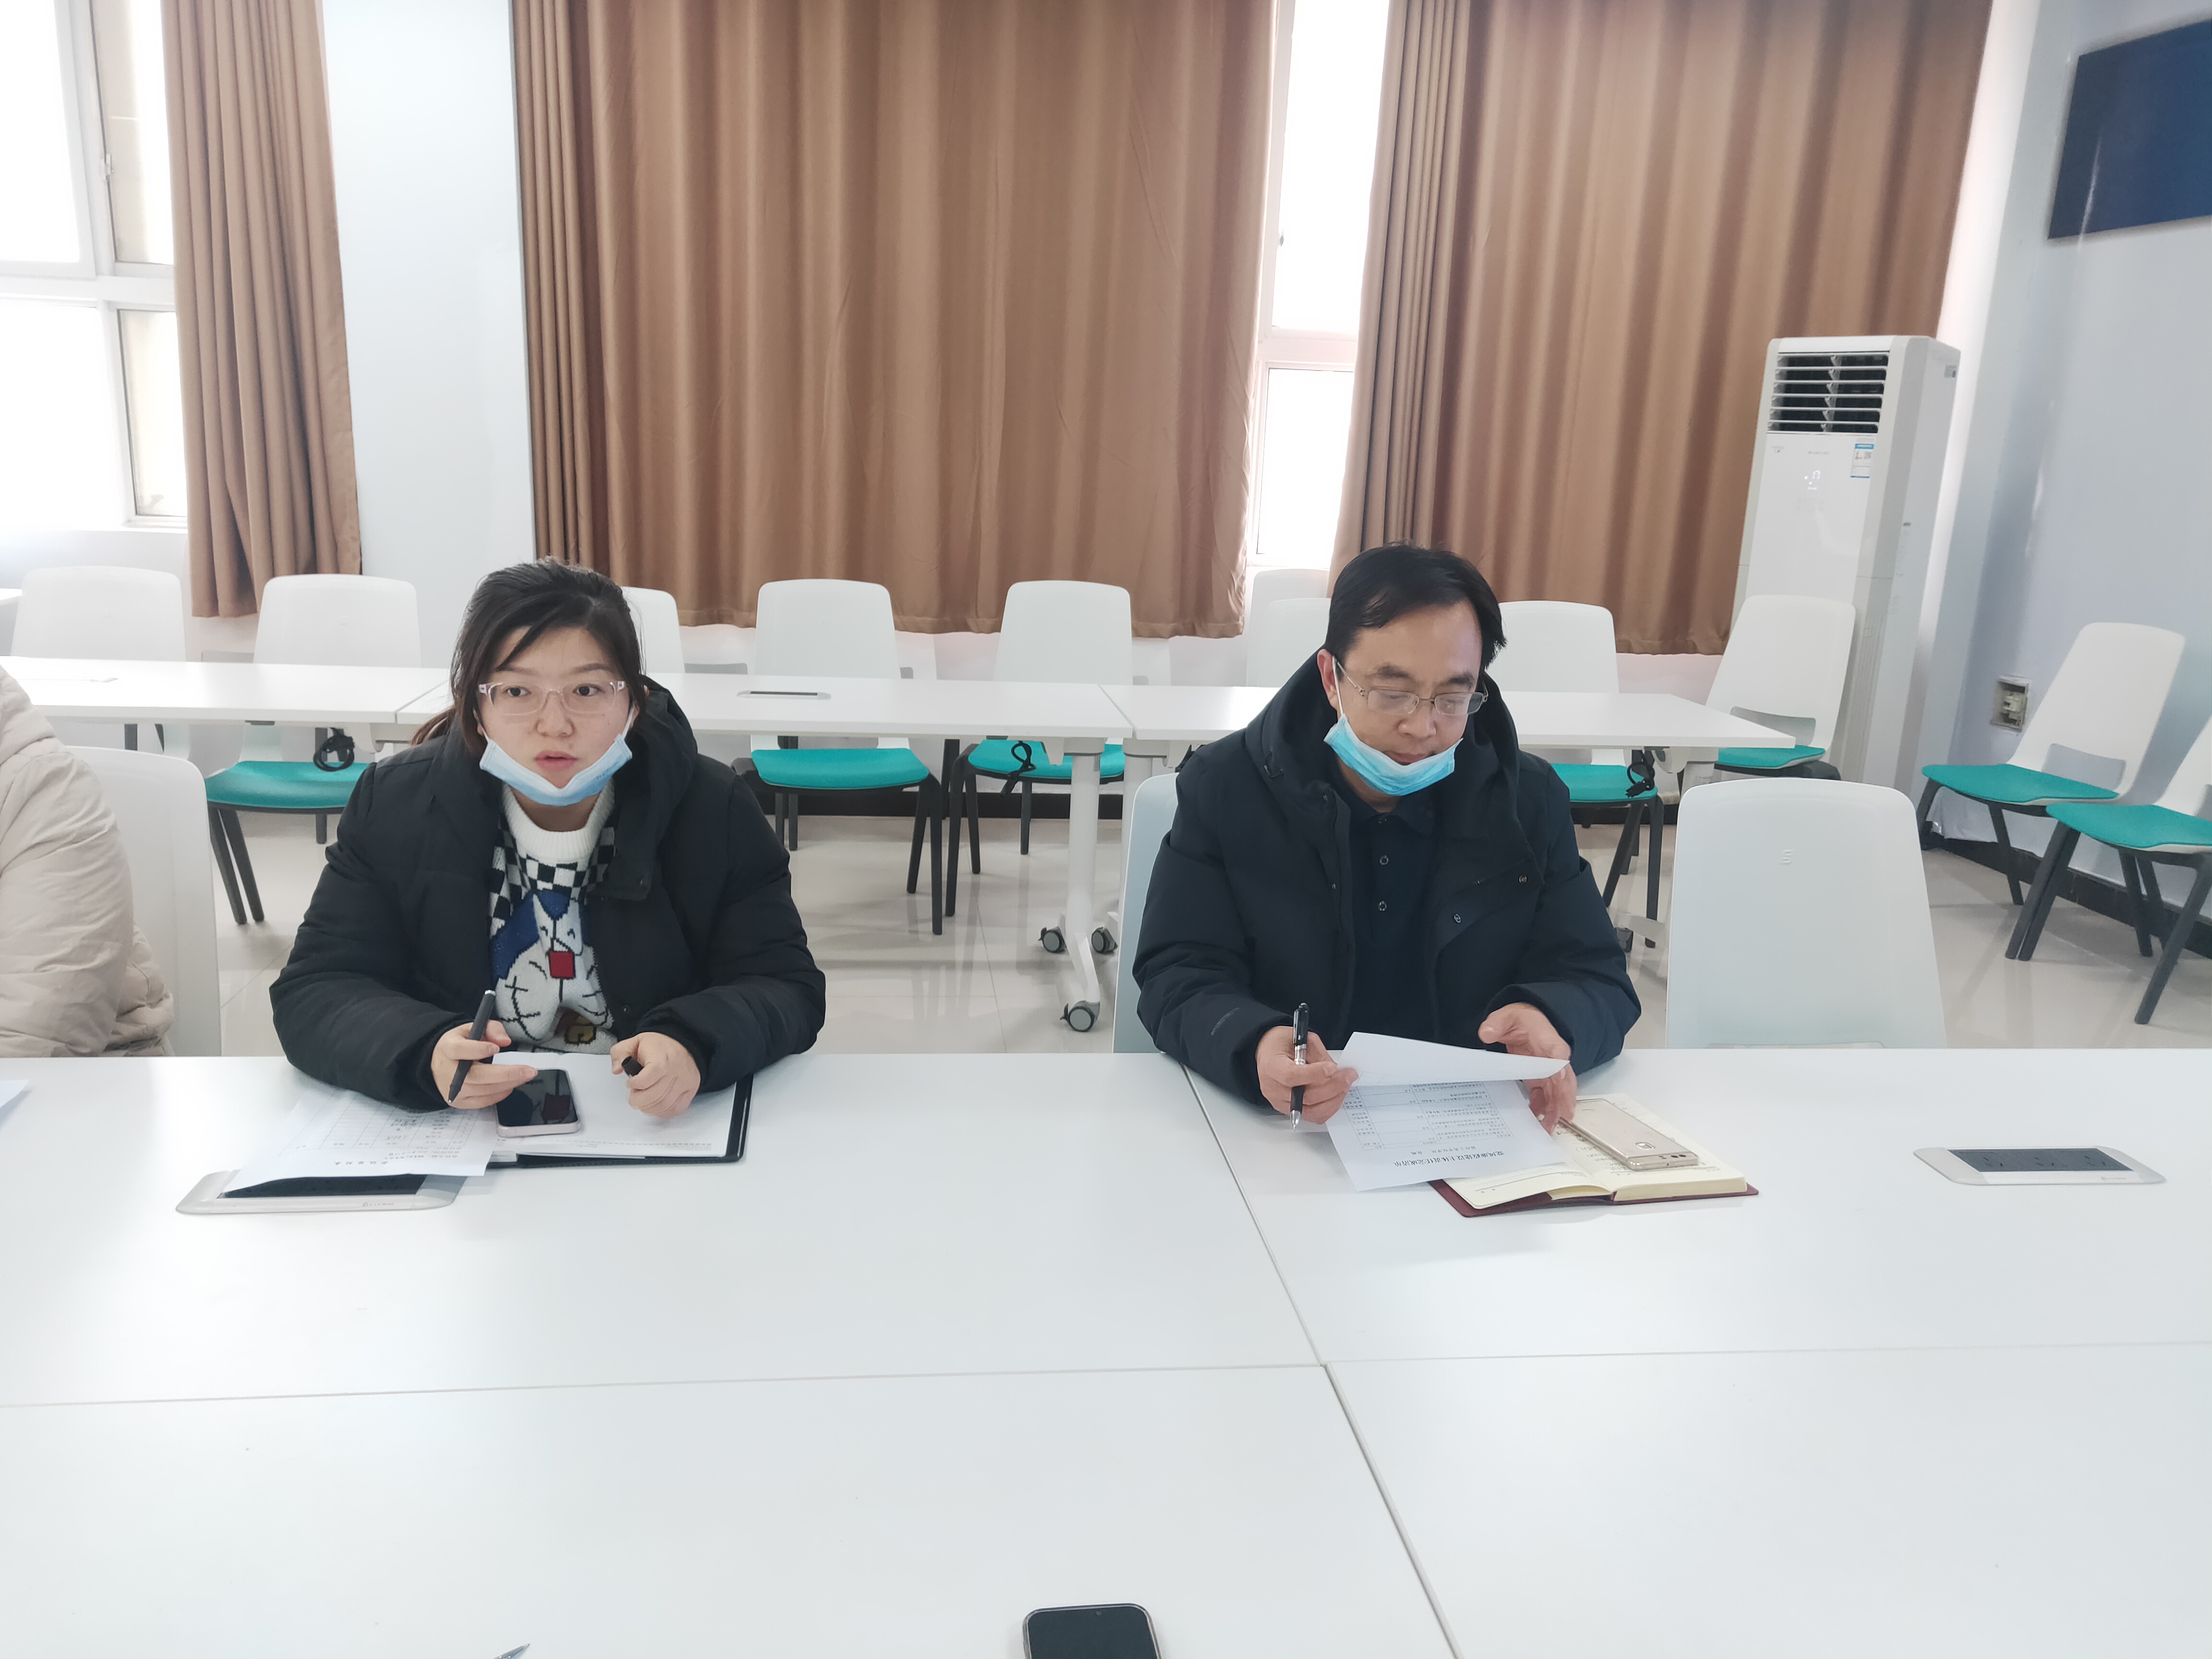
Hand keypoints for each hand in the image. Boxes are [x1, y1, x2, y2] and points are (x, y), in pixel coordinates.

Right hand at [431, 1019, 531, 1109]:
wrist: (441, 1063)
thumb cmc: (461, 1044)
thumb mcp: (474, 1029)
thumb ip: (492, 1030)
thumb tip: (504, 1041)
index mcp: (448, 1048)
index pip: (459, 1050)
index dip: (478, 1050)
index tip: (496, 1049)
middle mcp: (447, 1072)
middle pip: (476, 1075)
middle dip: (506, 1073)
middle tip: (529, 1071)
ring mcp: (453, 1090)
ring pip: (483, 1090)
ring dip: (508, 1083)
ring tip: (525, 1076)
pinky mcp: (460, 1102)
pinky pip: (483, 1101)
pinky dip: (500, 1093)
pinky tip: (511, 1084)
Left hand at [611, 1032, 699, 1118]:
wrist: (682, 1044)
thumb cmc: (658, 1046)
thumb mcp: (634, 1042)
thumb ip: (620, 1053)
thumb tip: (617, 1069)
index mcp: (662, 1056)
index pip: (649, 1076)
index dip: (636, 1084)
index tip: (631, 1083)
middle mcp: (676, 1069)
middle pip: (655, 1094)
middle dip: (638, 1099)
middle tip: (634, 1096)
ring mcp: (685, 1081)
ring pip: (664, 1105)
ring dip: (648, 1107)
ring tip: (643, 1100)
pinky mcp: (691, 1090)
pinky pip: (676, 1109)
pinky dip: (662, 1112)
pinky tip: (655, 1105)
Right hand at [1255, 1026, 1358, 1123]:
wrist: (1268, 1054)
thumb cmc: (1281, 1045)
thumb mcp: (1301, 1039)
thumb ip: (1318, 1055)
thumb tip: (1337, 1071)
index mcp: (1272, 1066)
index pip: (1292, 1076)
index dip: (1315, 1074)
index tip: (1333, 1068)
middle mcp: (1273, 1088)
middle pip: (1305, 1097)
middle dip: (1332, 1087)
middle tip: (1348, 1076)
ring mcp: (1281, 1103)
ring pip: (1311, 1110)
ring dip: (1333, 1099)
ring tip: (1344, 1086)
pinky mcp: (1290, 1111)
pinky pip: (1312, 1116)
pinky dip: (1328, 1108)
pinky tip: (1336, 1096)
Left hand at [1478, 1002, 1576, 1131]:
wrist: (1526, 1023)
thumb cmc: (1522, 1020)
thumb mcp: (1507, 1016)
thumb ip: (1496, 1023)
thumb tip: (1485, 1033)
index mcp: (1548, 1040)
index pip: (1558, 1052)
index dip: (1560, 1067)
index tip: (1561, 1080)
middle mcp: (1553, 1059)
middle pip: (1563, 1081)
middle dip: (1562, 1100)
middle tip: (1560, 1119)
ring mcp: (1548, 1071)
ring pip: (1557, 1093)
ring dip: (1554, 1111)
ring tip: (1548, 1129)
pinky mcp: (1540, 1079)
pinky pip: (1545, 1096)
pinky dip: (1543, 1109)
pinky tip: (1537, 1123)